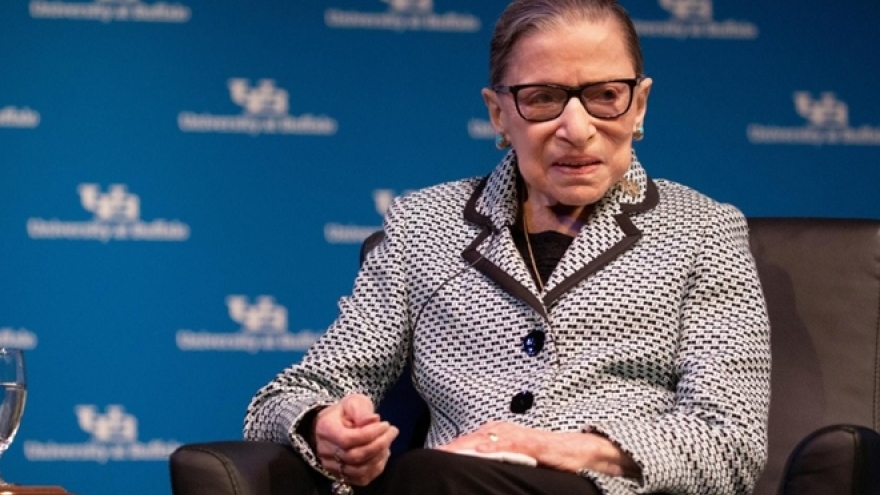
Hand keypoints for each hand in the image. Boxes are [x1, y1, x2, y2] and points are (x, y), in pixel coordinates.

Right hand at [313, 393, 398, 485]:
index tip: (386, 425)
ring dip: (379, 457)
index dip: (370, 434)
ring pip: (359, 470)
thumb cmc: (346, 412)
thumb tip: (373, 420)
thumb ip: (361, 410)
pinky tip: (383, 454)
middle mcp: (325, 451)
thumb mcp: (353, 402)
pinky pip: (361, 479)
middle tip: (393, 432)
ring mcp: (332, 466)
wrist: (336, 424)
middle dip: (379, 445)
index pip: (347, 439)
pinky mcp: (341, 475)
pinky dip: (376, 468)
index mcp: (325, 429)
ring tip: (388, 442)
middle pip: (354, 456)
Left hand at [438, 421, 639, 478]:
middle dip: (450, 449)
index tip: (430, 457)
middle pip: (469, 440)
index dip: (449, 449)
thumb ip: (497, 458)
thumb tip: (476, 468)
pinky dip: (490, 448)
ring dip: (463, 448)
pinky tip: (477, 453)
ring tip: (445, 456)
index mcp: (497, 433)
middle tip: (430, 458)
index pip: (467, 442)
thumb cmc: (545, 455)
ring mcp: (515, 435)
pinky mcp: (529, 443)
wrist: (576, 449)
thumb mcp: (515, 457)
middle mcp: (503, 430)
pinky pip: (506, 446)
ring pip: (483, 441)